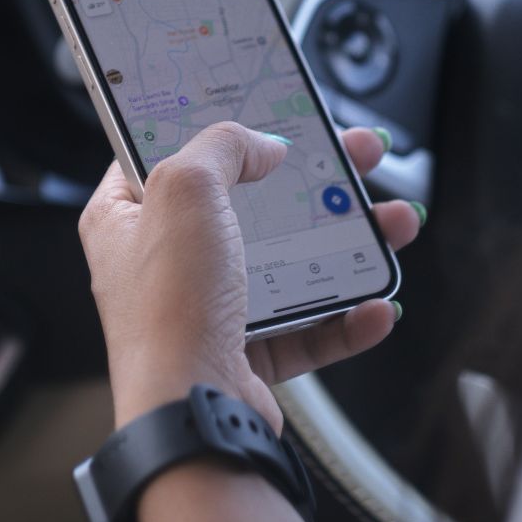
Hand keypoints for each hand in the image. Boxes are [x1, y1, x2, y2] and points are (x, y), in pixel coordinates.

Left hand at [78, 122, 423, 433]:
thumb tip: (260, 144)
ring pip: (288, 263)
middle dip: (313, 181)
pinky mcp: (245, 354)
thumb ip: (222, 147)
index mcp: (126, 219)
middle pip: (249, 204)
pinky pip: (306, 328)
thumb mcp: (184, 189)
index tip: (265, 112)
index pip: (166, 154)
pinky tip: (377, 304)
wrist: (192, 410)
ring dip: (348, 243)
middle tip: (358, 157)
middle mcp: (163, 263)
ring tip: (395, 224)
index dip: (217, 130)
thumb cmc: (169, 306)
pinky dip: (346, 317)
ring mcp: (207, 309)